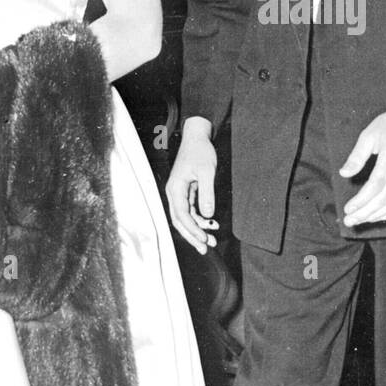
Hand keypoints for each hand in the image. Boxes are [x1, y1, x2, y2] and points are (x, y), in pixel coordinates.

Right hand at [166, 118, 219, 253]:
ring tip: (211, 241)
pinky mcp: (186, 192)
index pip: (181, 214)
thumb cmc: (200, 151)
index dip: (192, 229)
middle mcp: (174, 193)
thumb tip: (208, 214)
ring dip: (197, 229)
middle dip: (192, 235)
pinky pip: (190, 211)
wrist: (197, 137)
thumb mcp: (207, 171)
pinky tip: (211, 224)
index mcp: (175, 188)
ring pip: (185, 218)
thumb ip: (207, 193)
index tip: (203, 238)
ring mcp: (179, 193)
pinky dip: (199, 219)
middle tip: (205, 248)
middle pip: (180, 221)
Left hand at [340, 89, 385, 227]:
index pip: (376, 185)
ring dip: (376, 215)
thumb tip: (344, 174)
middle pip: (384, 198)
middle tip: (350, 221)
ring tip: (360, 220)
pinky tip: (377, 216)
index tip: (348, 208)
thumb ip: (357, 156)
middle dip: (365, 212)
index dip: (361, 200)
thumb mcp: (368, 134)